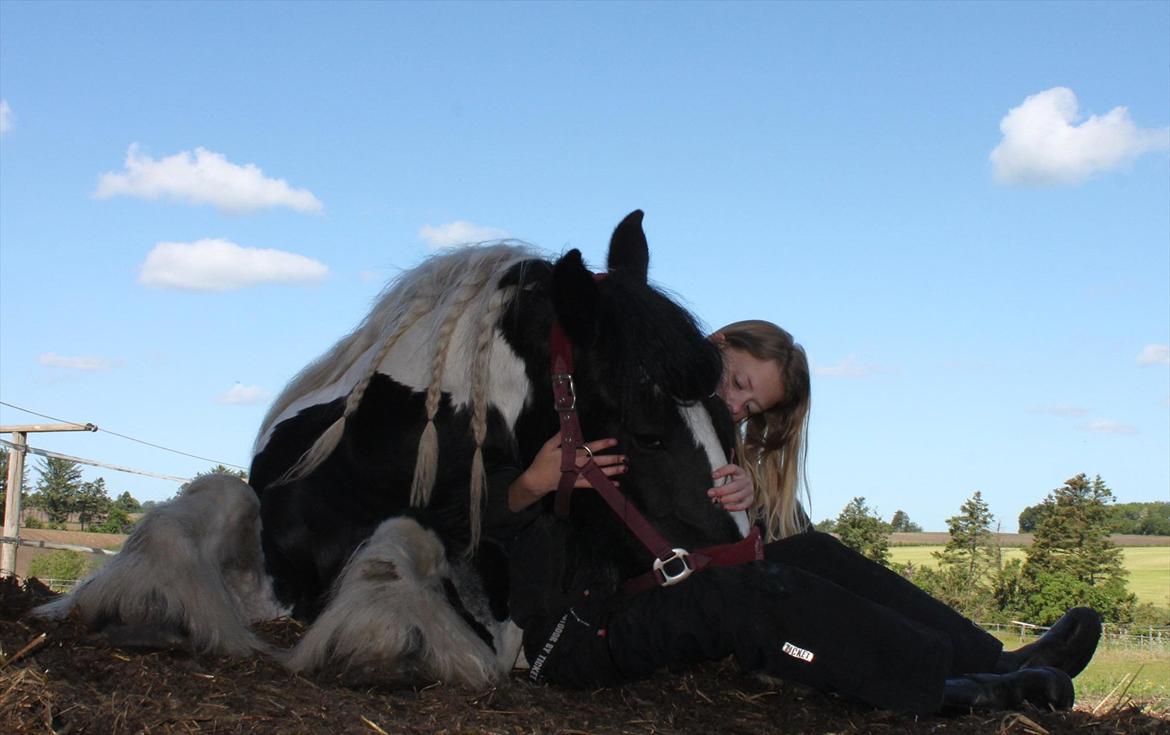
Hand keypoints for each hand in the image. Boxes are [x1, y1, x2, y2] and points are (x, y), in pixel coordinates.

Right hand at [508, 432, 625, 511]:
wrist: (536, 481)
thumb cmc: (542, 462)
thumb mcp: (548, 446)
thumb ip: (559, 437)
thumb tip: (568, 427)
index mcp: (572, 454)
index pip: (590, 447)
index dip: (603, 444)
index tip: (614, 441)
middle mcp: (577, 465)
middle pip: (598, 461)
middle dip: (612, 459)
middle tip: (625, 458)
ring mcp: (578, 475)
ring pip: (597, 473)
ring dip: (611, 471)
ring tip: (623, 468)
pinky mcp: (576, 484)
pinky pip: (592, 485)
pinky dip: (603, 484)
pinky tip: (614, 484)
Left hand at [708, 464, 753, 511]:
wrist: (746, 487)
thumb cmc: (732, 481)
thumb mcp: (727, 477)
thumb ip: (719, 484)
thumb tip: (712, 495)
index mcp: (740, 472)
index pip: (733, 468)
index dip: (723, 471)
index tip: (713, 475)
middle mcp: (746, 480)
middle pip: (735, 485)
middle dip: (722, 490)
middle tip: (710, 493)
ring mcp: (749, 490)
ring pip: (739, 495)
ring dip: (727, 499)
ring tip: (718, 500)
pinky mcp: (750, 500)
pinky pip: (743, 505)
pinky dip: (734, 507)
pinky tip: (725, 507)